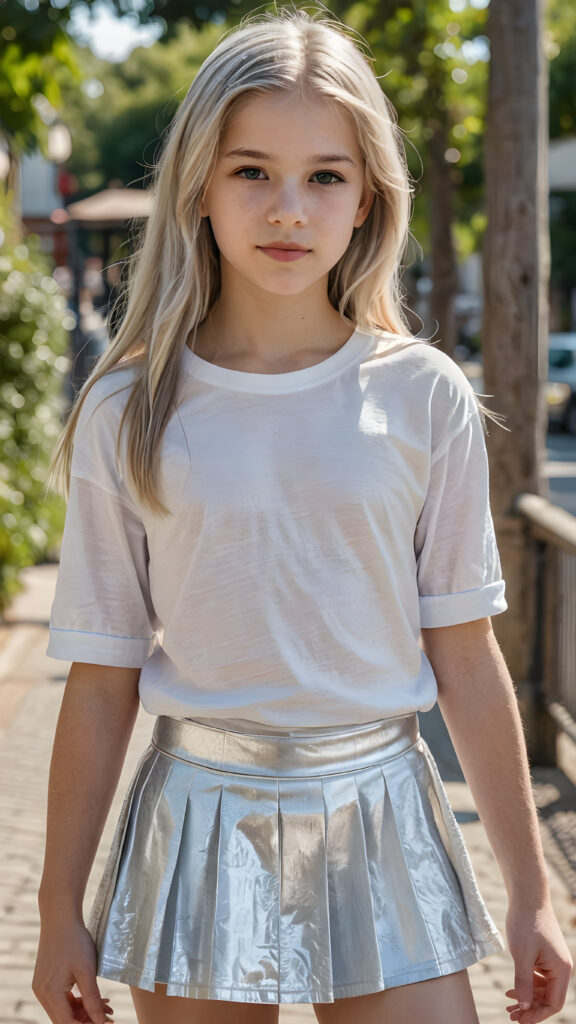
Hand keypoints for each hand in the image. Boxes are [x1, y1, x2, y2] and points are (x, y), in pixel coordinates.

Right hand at [32, 919, 113, 1023]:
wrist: (60, 918)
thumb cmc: (74, 940)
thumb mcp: (87, 970)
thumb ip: (93, 998)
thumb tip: (101, 1021)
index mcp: (50, 993)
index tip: (105, 1023)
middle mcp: (42, 994)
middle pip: (64, 1020)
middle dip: (86, 1021)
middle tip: (109, 1016)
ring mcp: (42, 987)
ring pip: (63, 1010)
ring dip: (83, 1012)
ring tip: (106, 1006)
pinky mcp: (46, 981)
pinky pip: (61, 999)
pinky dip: (77, 1001)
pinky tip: (93, 997)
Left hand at [505, 900, 572, 1022]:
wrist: (527, 896)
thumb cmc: (525, 922)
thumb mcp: (521, 955)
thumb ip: (523, 983)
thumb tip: (525, 1008)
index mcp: (562, 970)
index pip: (554, 1003)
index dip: (537, 1015)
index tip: (519, 1020)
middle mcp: (562, 968)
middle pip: (548, 999)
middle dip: (531, 1009)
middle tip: (510, 1015)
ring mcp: (554, 962)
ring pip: (543, 989)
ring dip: (527, 998)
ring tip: (508, 1004)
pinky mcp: (545, 956)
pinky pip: (538, 978)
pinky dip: (527, 985)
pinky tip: (511, 990)